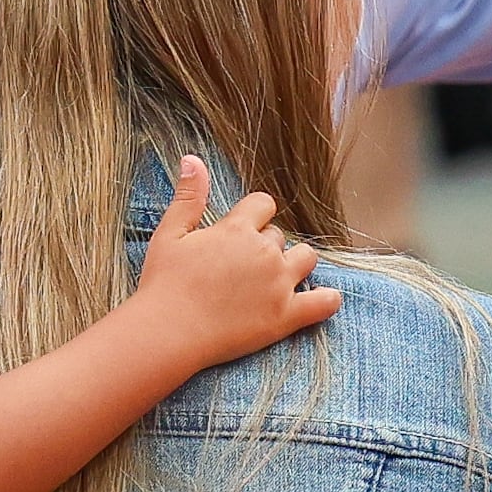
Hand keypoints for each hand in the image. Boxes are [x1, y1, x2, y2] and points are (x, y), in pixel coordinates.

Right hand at [131, 156, 342, 366]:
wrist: (167, 332)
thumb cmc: (164, 284)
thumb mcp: (170, 233)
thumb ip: (188, 197)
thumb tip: (192, 159)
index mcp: (237, 229)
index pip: (263, 204)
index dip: (254, 216)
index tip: (242, 231)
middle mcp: (264, 252)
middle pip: (279, 236)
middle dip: (266, 247)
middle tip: (243, 268)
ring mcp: (278, 284)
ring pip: (307, 258)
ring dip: (296, 263)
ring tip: (278, 278)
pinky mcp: (285, 316)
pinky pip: (324, 303)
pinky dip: (328, 300)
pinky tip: (323, 299)